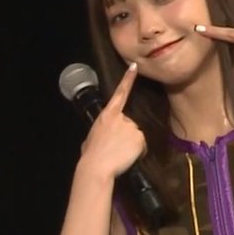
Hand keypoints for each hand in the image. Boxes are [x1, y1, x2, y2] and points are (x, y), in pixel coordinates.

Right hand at [78, 63, 146, 179]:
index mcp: (107, 115)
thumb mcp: (92, 137)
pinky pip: (142, 145)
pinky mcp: (140, 137)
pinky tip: (127, 156)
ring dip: (131, 144)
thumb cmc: (91, 154)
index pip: (120, 93)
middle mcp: (121, 118)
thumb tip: (103, 136)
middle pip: (130, 124)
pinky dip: (137, 152)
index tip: (134, 67)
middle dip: (126, 135)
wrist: (97, 166)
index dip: (127, 79)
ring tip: (119, 153)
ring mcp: (132, 126)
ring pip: (137, 135)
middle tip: (115, 148)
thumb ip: (103, 130)